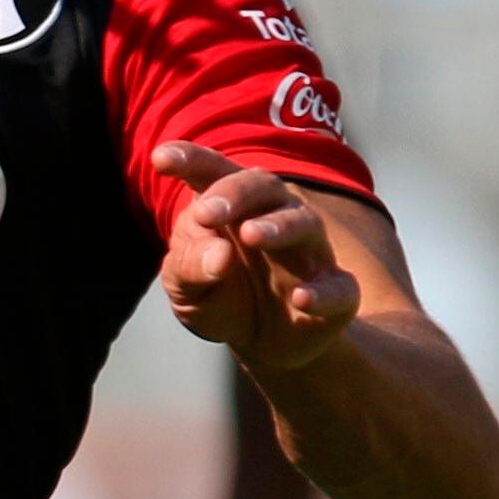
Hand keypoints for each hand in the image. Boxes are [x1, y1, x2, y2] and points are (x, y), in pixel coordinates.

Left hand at [152, 143, 361, 373]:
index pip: (212, 173)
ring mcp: (310, 251)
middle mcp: (275, 217)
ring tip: (252, 234)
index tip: (160, 157)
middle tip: (206, 212)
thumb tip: (218, 255)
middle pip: (263, 186)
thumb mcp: (187, 286)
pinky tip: (302, 298)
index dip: (190, 160)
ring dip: (278, 227)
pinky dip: (323, 292)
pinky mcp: (337, 290)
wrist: (262, 341)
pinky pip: (338, 286)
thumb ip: (191, 266)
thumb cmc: (219, 296)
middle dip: (234, 194)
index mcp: (230, 207)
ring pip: (303, 224)